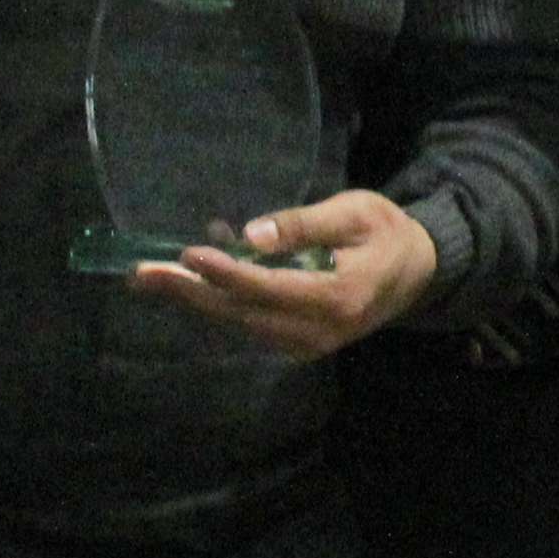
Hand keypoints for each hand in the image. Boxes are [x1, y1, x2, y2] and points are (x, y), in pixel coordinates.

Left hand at [133, 189, 441, 361]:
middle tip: (142, 274)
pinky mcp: (297, 344)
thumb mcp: (354, 212)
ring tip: (149, 278)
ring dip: (194, 301)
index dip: (225, 274)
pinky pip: (248, 326)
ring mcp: (307, 344)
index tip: (187, 254)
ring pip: (239, 325)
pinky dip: (216, 305)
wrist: (417, 273)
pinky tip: (186, 283)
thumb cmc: (385, 232)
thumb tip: (250, 235)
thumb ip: (303, 225)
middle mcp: (317, 331)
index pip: (267, 288)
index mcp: (336, 297)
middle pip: (241, 314)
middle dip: (189, 293)